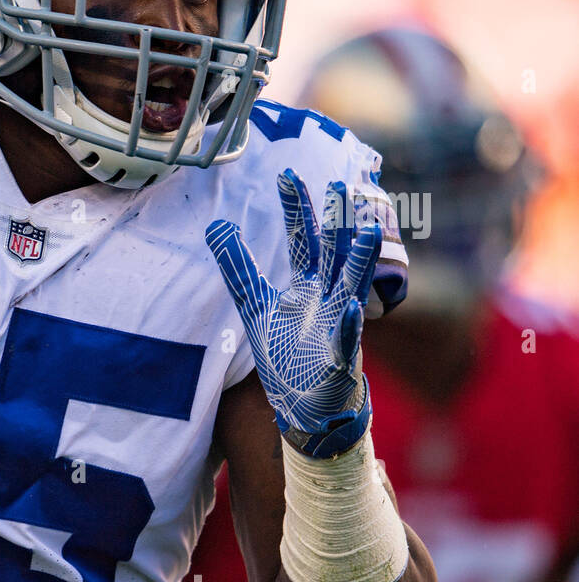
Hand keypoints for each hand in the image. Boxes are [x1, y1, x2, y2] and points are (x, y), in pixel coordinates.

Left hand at [206, 168, 381, 458]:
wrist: (307, 406)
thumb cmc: (287, 354)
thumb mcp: (255, 307)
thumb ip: (239, 269)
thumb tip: (215, 225)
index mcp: (305, 287)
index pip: (301, 240)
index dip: (294, 210)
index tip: (286, 174)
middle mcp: (326, 299)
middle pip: (329, 254)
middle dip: (334, 223)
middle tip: (339, 185)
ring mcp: (337, 327)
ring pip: (351, 287)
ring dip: (359, 260)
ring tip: (366, 231)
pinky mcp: (340, 360)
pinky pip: (347, 342)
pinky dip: (348, 327)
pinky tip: (350, 310)